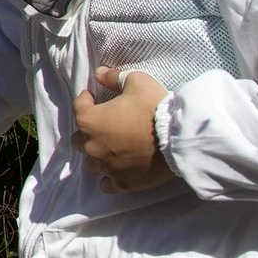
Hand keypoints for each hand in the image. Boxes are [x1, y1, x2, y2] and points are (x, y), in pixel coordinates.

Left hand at [71, 67, 174, 192]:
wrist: (178, 137)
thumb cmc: (155, 107)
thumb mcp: (137, 82)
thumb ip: (114, 77)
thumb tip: (100, 73)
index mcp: (90, 121)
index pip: (79, 107)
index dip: (86, 99)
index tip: (92, 96)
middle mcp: (92, 146)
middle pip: (79, 140)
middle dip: (88, 131)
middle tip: (103, 125)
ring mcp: (106, 167)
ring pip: (91, 163)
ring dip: (97, 155)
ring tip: (110, 148)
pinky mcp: (123, 183)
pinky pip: (107, 184)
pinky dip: (109, 177)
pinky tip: (116, 171)